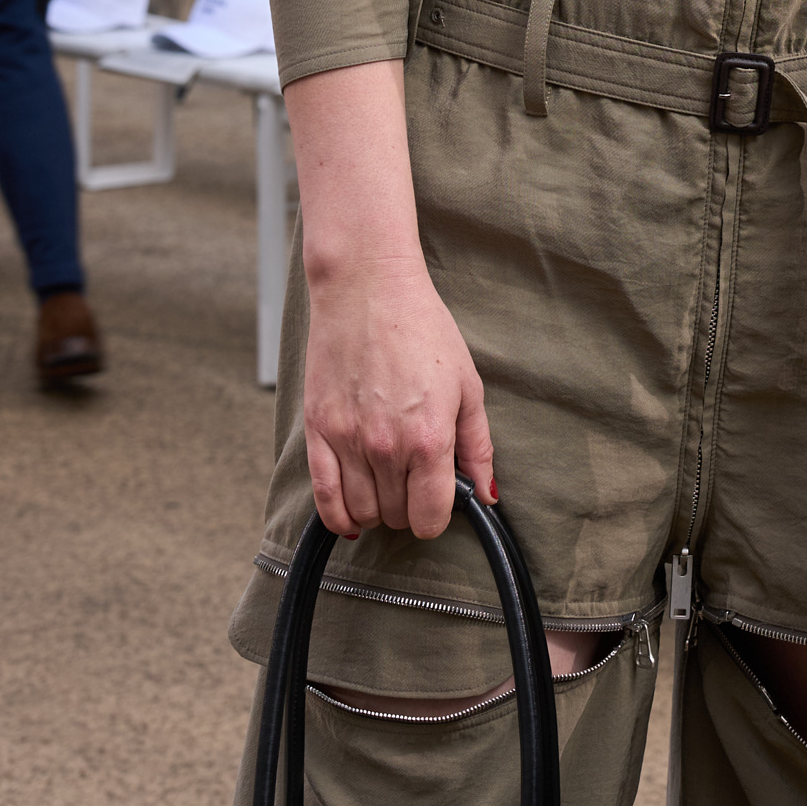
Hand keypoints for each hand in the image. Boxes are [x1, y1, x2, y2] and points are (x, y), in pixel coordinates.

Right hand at [286, 57, 494, 541]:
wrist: (368, 288)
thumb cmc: (422, 329)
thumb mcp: (468, 385)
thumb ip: (477, 446)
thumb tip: (487, 495)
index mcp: (430, 437)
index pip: (431, 517)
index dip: (438, 516)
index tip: (439, 500)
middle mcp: (387, 447)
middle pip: (396, 517)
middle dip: (408, 508)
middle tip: (414, 482)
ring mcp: (348, 441)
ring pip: (361, 513)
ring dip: (376, 510)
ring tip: (387, 485)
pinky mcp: (319, 431)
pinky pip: (323, 498)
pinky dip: (337, 517)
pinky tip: (350, 517)